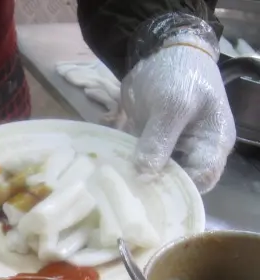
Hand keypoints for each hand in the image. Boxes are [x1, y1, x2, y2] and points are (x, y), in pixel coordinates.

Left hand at [121, 41, 235, 192]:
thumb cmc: (178, 73)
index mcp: (212, 144)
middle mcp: (195, 151)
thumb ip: (159, 141)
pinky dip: (126, 163)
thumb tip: (144, 176)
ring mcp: (172, 147)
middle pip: (177, 181)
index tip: (147, 190)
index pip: (200, 181)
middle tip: (124, 189)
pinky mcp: (151, 142)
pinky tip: (108, 166)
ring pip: (155, 173)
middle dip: (152, 186)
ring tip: (112, 180)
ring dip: (135, 176)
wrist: (160, 49)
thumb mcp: (171, 106)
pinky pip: (139, 160)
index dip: (176, 189)